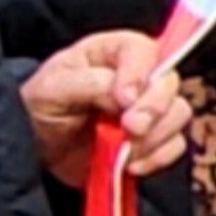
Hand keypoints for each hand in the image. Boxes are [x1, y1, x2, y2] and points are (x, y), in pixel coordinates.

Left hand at [23, 30, 188, 177]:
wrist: (37, 150)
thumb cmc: (40, 107)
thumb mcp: (53, 89)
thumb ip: (92, 84)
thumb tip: (130, 95)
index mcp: (112, 52)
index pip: (143, 50)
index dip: (139, 74)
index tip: (123, 100)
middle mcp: (138, 76)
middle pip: (169, 83)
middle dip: (153, 109)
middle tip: (130, 128)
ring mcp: (148, 109)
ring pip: (178, 114)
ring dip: (154, 137)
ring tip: (124, 149)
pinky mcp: (153, 140)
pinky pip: (175, 146)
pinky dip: (156, 158)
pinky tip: (129, 164)